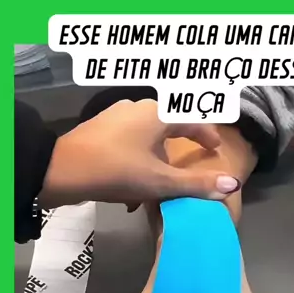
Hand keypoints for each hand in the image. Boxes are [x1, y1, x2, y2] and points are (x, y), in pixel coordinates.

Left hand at [39, 99, 241, 208]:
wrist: (61, 170)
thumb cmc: (116, 171)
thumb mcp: (159, 182)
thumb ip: (196, 184)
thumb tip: (233, 184)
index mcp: (158, 113)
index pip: (192, 119)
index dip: (207, 135)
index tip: (215, 149)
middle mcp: (138, 107)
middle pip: (168, 126)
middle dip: (179, 148)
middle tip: (188, 167)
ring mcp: (115, 116)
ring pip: (146, 136)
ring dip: (156, 158)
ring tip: (158, 184)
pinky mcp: (99, 130)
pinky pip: (128, 142)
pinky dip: (137, 159)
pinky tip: (132, 185)